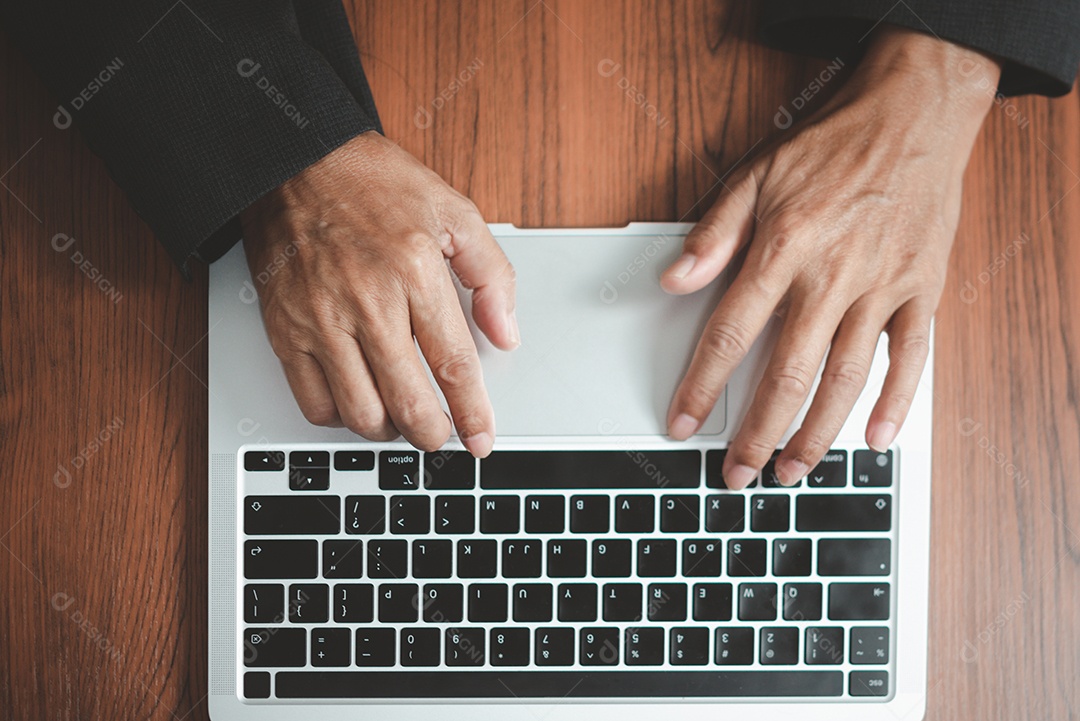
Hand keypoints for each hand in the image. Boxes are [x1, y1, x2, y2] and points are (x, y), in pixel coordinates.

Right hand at [240, 131, 518, 456]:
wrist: (295, 160)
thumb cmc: (373, 183)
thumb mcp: (454, 212)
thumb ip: (491, 275)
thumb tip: (506, 334)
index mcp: (415, 270)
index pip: (454, 364)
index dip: (473, 413)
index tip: (482, 438)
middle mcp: (368, 300)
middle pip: (408, 401)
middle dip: (433, 434)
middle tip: (442, 435)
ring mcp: (321, 318)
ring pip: (360, 412)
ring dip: (389, 431)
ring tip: (403, 419)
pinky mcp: (286, 329)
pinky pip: (313, 401)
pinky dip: (340, 418)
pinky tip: (360, 403)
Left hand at [661, 27, 999, 487]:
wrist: (915, 113)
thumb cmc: (832, 145)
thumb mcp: (755, 174)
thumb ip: (713, 233)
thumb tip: (673, 281)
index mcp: (783, 251)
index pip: (728, 336)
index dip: (701, 387)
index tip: (683, 425)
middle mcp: (832, 278)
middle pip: (787, 375)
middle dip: (757, 433)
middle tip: (738, 473)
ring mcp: (883, 288)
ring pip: (845, 379)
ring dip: (816, 433)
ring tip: (792, 471)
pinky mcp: (924, 290)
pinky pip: (913, 359)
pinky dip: (896, 403)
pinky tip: (875, 438)